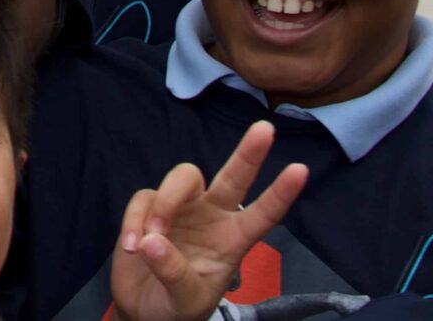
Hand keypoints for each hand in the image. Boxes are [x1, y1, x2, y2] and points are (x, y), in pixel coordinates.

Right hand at [109, 122, 308, 320]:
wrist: (142, 311)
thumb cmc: (176, 307)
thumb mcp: (186, 301)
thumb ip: (174, 273)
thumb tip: (153, 241)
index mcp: (232, 241)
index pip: (262, 215)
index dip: (280, 193)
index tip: (300, 170)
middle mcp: (211, 217)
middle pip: (232, 178)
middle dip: (248, 154)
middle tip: (266, 129)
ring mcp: (181, 210)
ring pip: (183, 178)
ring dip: (165, 205)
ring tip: (148, 242)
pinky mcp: (149, 209)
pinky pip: (143, 199)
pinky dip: (134, 221)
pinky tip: (132, 247)